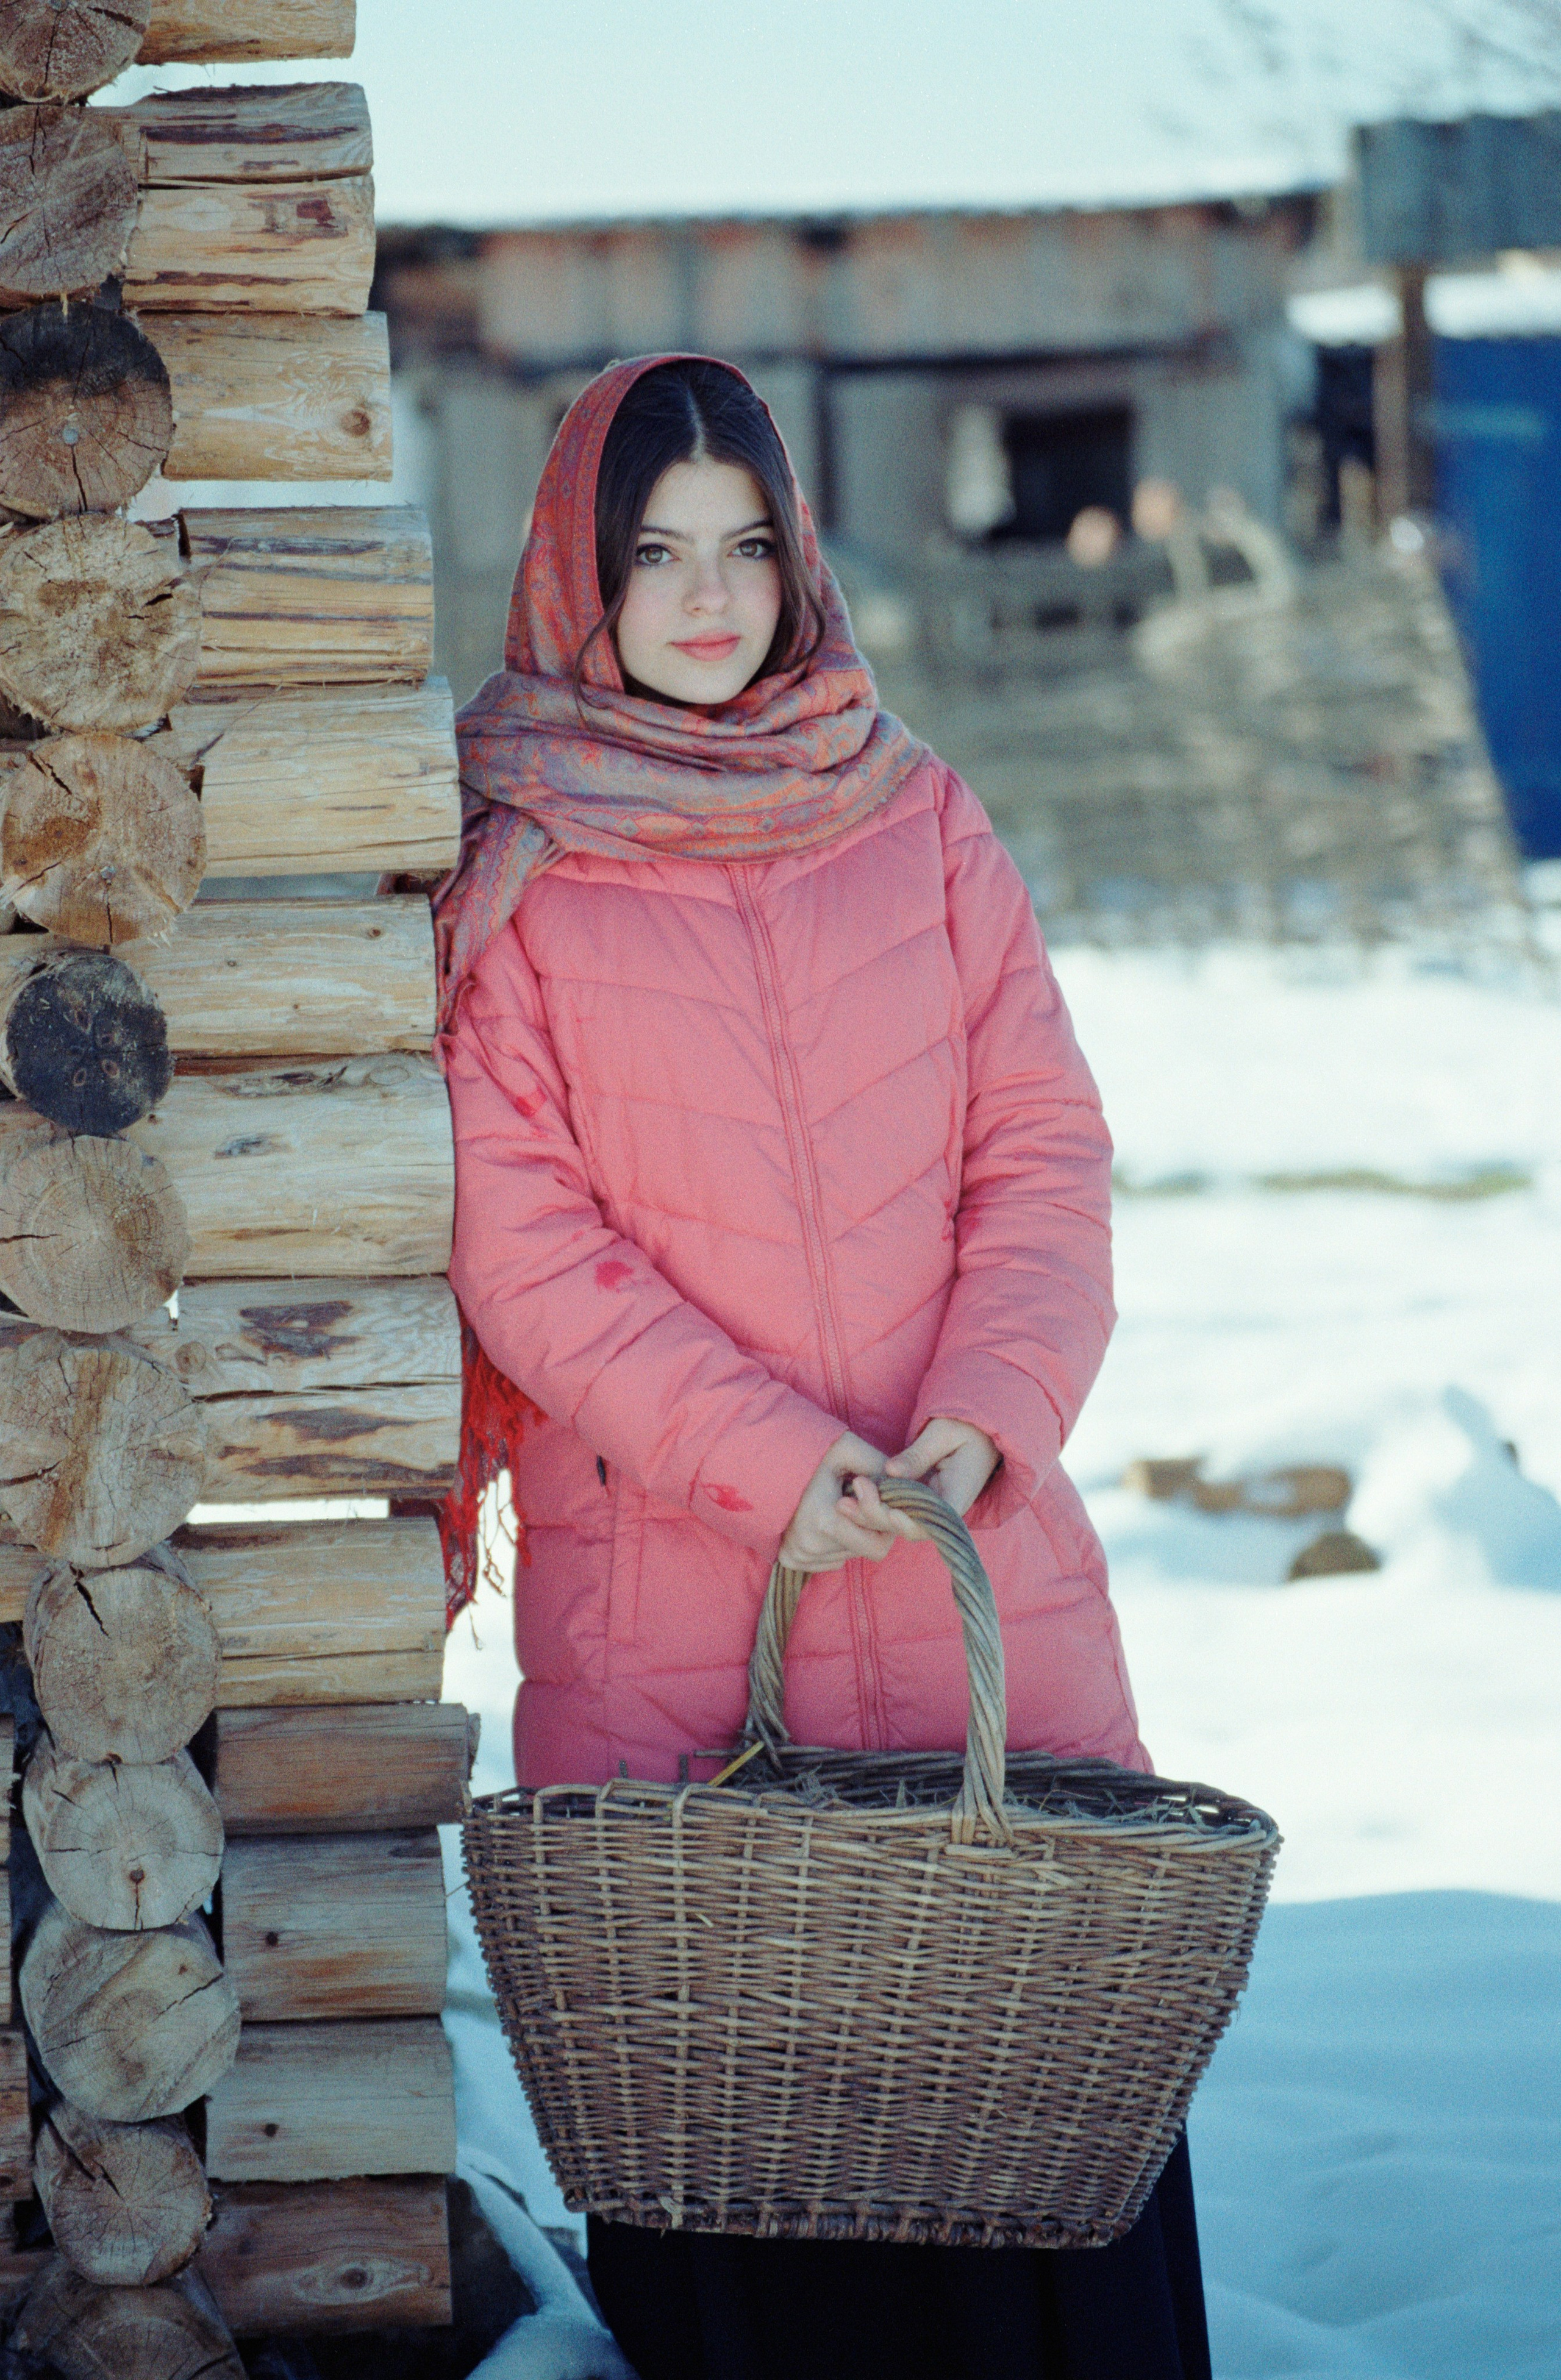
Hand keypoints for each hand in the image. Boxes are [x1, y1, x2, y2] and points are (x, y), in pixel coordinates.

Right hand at [778, 1432, 895, 1572]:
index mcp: (824, 1521)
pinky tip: (823, 1517)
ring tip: (835, 1503)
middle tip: (854, 1496)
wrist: (762, 1460)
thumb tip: (906, 1486)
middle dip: (868, 1526)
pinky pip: (829, 1561)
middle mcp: (809, 1545)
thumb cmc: (808, 1451)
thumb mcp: (846, 1448)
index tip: (864, 1489)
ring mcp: (797, 1554)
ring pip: (848, 1555)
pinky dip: (835, 1543)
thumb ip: (879, 1466)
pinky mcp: (789, 1559)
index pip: (878, 1546)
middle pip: (864, 1550)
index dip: (882, 1520)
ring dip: (852, 1533)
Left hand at [860, 1418, 1000, 1527]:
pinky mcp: (920, 1501)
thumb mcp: (943, 1433)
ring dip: (871, 1514)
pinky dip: (876, 1505)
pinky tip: (852, 1498)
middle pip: (909, 1526)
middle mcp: (944, 1509)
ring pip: (899, 1521)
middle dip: (878, 1516)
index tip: (887, 1513)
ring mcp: (931, 1507)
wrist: (980, 1431)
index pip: (932, 1521)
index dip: (907, 1522)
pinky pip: (897, 1510)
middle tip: (849, 1498)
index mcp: (958, 1496)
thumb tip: (890, 1471)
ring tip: (842, 1501)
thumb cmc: (966, 1427)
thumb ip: (918, 1454)